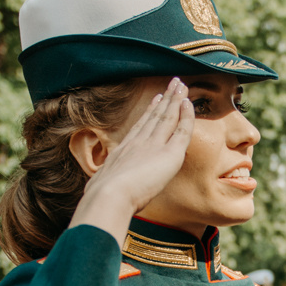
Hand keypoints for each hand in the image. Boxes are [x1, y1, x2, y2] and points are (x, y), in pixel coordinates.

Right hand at [68, 80, 196, 240]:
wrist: (109, 197)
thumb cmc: (103, 201)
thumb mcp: (103, 191)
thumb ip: (107, 189)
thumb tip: (97, 199)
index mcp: (124, 152)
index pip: (141, 128)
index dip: (150, 113)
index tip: (156, 100)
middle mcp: (138, 143)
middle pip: (155, 116)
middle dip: (164, 100)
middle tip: (172, 84)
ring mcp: (153, 145)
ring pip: (167, 117)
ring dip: (175, 99)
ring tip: (181, 84)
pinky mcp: (169, 152)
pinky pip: (181, 129)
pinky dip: (186, 115)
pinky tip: (188, 103)